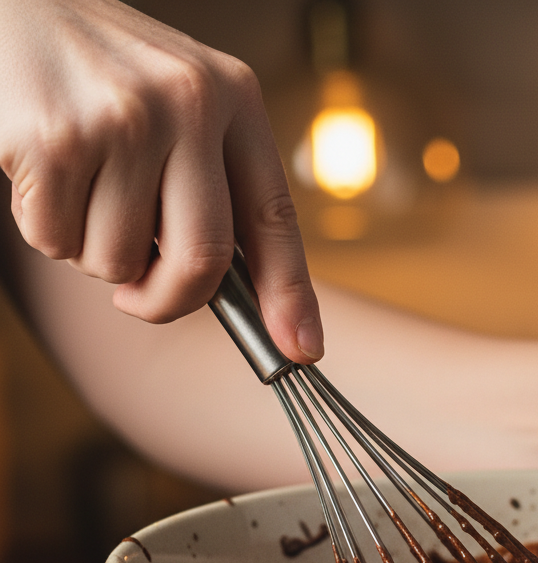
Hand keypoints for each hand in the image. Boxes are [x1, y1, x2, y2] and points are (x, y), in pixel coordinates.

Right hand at [0, 0, 320, 360]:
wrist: (6, 2)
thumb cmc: (100, 71)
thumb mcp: (181, 104)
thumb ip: (212, 183)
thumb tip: (240, 292)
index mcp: (234, 97)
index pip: (275, 216)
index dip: (292, 295)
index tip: (304, 349)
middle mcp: (189, 104)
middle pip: (204, 261)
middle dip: (169, 301)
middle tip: (138, 297)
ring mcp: (122, 119)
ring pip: (121, 260)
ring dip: (94, 252)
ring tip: (80, 189)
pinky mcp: (55, 139)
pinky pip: (58, 241)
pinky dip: (46, 228)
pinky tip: (41, 172)